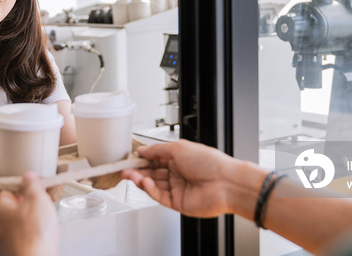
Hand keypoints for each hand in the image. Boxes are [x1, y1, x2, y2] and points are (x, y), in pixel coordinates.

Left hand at [0, 172, 58, 255]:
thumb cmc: (33, 235)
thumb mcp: (37, 199)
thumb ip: (32, 185)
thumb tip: (28, 177)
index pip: (6, 192)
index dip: (22, 189)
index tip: (32, 189)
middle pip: (12, 209)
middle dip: (26, 207)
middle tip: (40, 206)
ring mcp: (3, 242)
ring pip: (16, 226)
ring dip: (28, 223)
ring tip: (43, 223)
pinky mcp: (11, 253)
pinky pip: (21, 239)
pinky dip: (30, 237)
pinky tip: (40, 237)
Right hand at [121, 139, 242, 217]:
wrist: (226, 183)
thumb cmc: (210, 162)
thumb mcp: (179, 148)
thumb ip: (157, 150)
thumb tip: (143, 150)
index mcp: (179, 158)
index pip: (154, 158)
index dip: (141, 158)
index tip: (129, 157)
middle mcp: (177, 173)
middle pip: (151, 172)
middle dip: (137, 170)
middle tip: (124, 168)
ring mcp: (177, 188)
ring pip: (153, 184)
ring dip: (140, 179)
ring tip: (130, 175)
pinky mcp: (177, 203)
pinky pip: (159, 196)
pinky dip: (150, 189)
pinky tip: (146, 183)